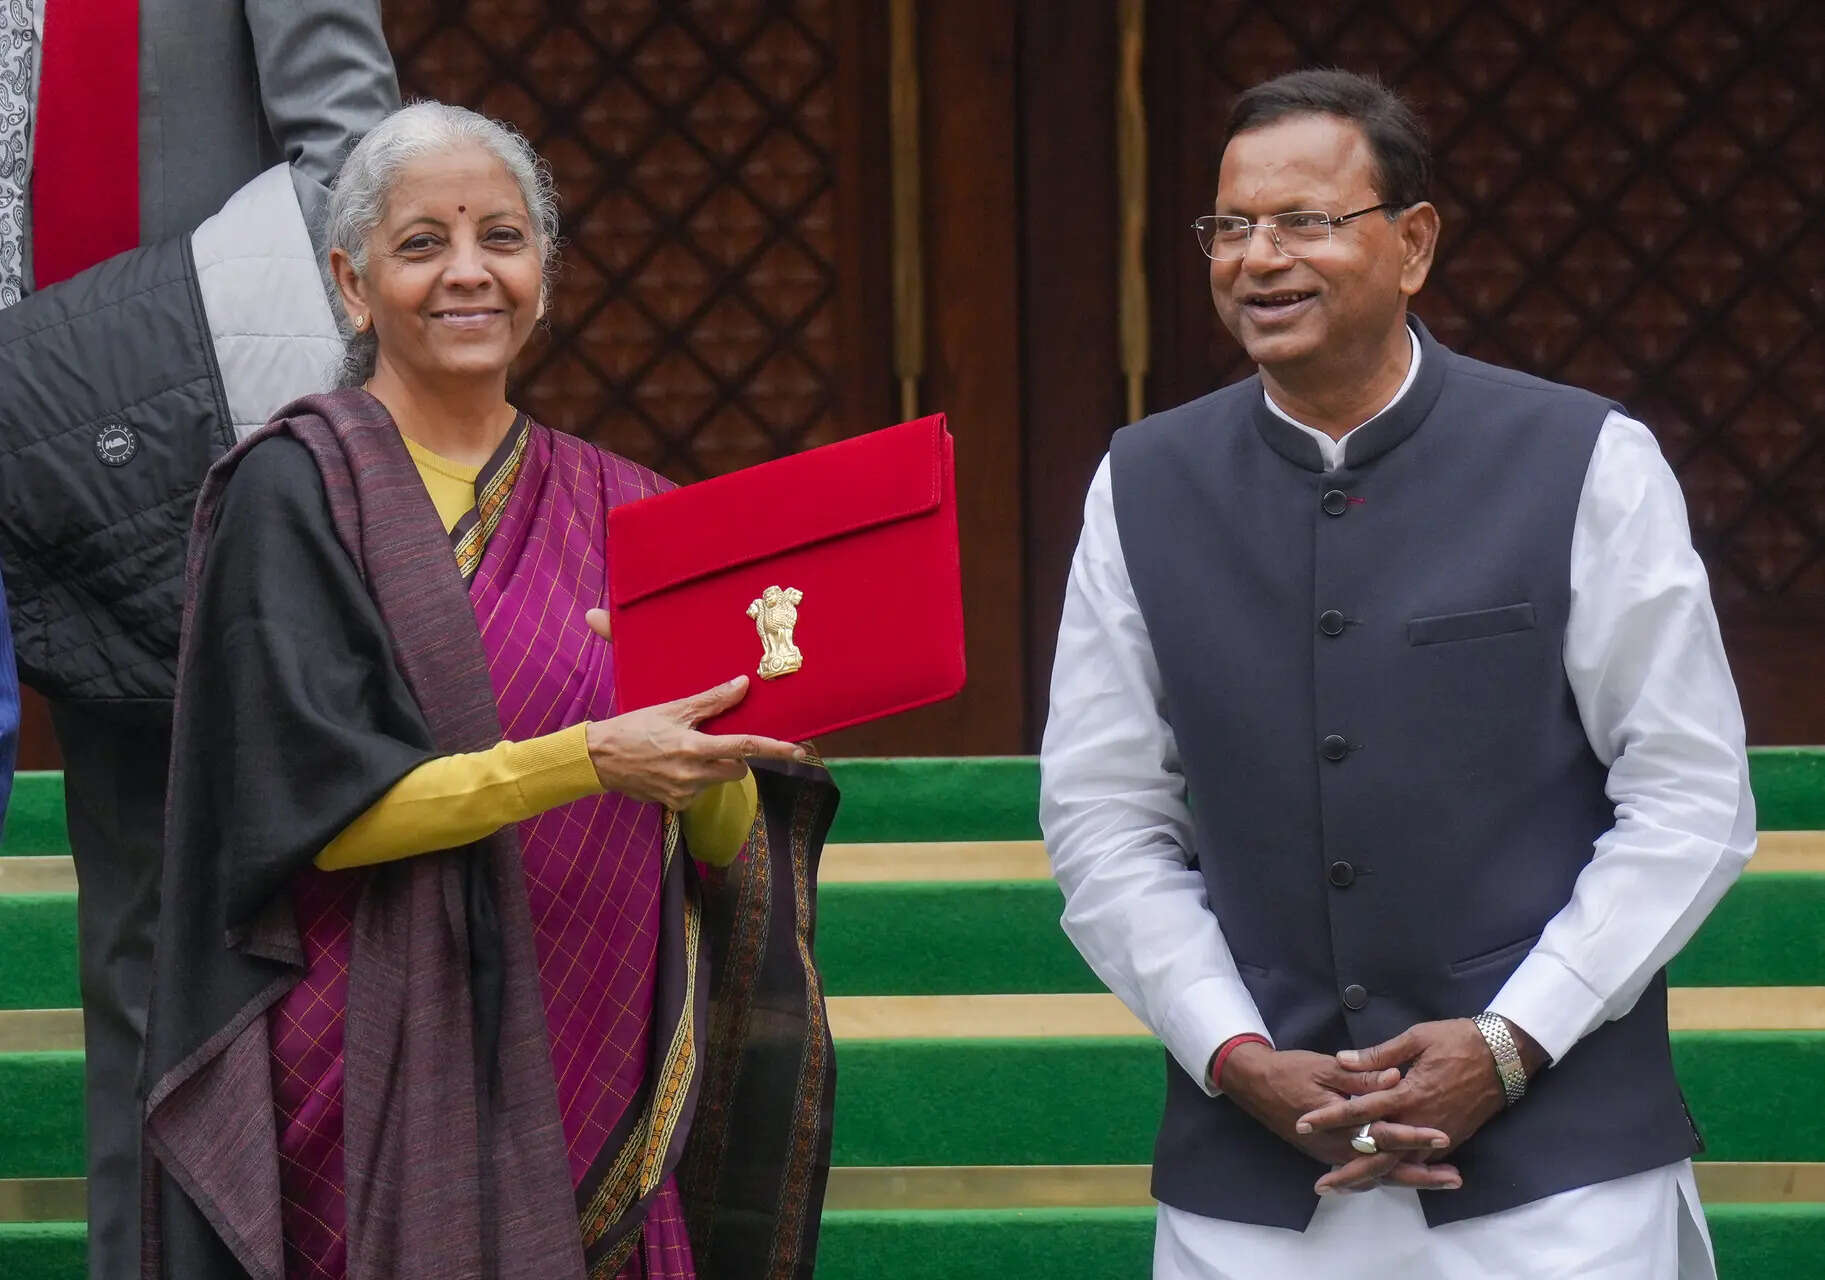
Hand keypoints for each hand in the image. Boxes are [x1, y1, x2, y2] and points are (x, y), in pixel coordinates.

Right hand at [581, 608, 802, 808]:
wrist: (599, 759)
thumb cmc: (635, 728)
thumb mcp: (673, 709)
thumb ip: (711, 701)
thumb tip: (743, 684)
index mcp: (694, 747)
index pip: (744, 747)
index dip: (774, 749)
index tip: (799, 751)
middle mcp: (692, 774)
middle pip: (738, 769)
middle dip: (735, 757)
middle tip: (713, 742)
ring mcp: (684, 793)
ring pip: (718, 781)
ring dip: (712, 768)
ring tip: (683, 753)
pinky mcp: (675, 805)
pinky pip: (699, 793)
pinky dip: (694, 781)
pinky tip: (672, 769)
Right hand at [1219, 1043, 1458, 1192]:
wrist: (1254, 1083)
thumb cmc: (1290, 1070)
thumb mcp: (1325, 1066)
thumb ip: (1361, 1076)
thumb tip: (1395, 1077)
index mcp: (1340, 1123)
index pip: (1385, 1134)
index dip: (1415, 1136)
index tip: (1443, 1136)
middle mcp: (1338, 1147)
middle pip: (1386, 1167)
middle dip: (1422, 1173)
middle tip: (1455, 1178)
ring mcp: (1332, 1154)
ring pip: (1377, 1174)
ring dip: (1409, 1178)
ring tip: (1441, 1181)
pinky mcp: (1328, 1154)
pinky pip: (1362, 1172)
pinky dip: (1385, 1177)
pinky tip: (1403, 1176)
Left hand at [1294, 1018, 1528, 1187]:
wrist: (1506, 1055)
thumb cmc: (1459, 1040)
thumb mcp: (1416, 1038)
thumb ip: (1379, 1054)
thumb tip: (1343, 1059)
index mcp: (1407, 1093)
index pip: (1360, 1110)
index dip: (1329, 1118)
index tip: (1304, 1124)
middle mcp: (1421, 1120)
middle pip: (1379, 1153)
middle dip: (1349, 1170)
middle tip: (1322, 1184)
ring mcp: (1438, 1134)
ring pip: (1400, 1164)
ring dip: (1372, 1178)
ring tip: (1345, 1187)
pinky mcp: (1452, 1139)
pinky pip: (1421, 1163)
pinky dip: (1400, 1173)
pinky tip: (1382, 1179)